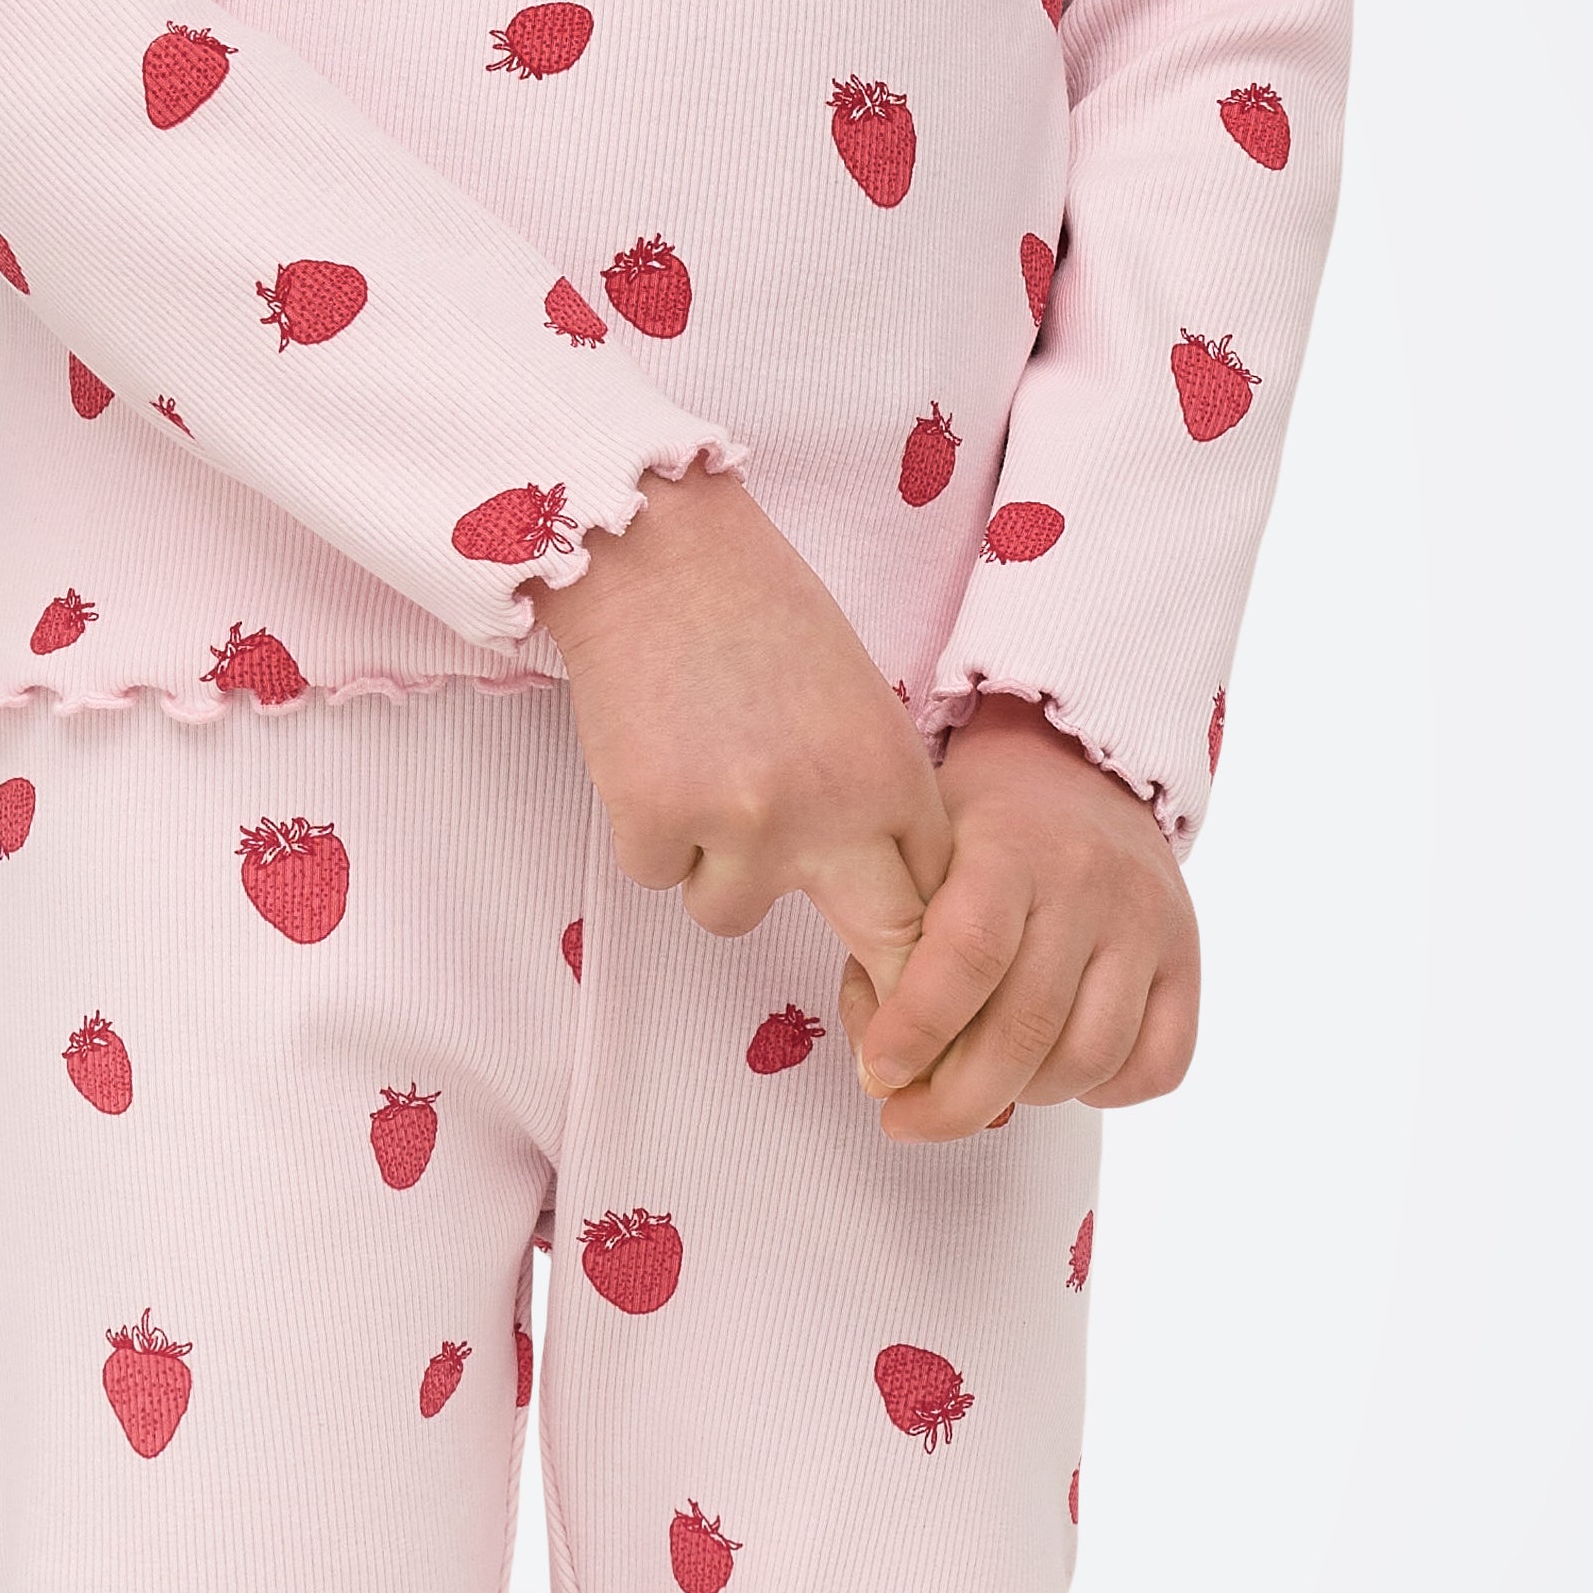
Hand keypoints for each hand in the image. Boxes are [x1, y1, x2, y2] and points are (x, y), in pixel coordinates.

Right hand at [546, 465, 954, 980]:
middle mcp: (833, 810)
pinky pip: (658, 874)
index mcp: (896, 772)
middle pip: (888, 944)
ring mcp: (742, 823)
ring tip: (704, 770)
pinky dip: (651, 831)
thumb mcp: (860, 705)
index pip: (941, 901)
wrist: (654, 551)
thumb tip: (891, 902)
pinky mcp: (654, 822)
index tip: (930, 998)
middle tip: (879, 1041)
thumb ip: (879, 801)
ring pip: (732, 913)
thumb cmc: (762, 616)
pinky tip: (656, 752)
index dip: (932, 954)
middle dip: (888, 994)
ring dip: (714, 866)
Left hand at [843, 703, 1198, 1138]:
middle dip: (955, 1101)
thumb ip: (891, 947)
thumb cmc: (978, 827)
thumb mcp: (916, 854)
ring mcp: (1150, 924)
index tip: (878, 1075)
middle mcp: (1092, 885)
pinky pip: (1157, 1065)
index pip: (968, 955)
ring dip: (1023, 1096)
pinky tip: (1055, 1068)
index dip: (916, 1031)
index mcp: (1011, 848)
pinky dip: (1101, 1092)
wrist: (1079, 770)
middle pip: (1026, 1029)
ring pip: (1088, 1059)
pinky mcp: (1188, 960)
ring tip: (984, 1082)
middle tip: (907, 1120)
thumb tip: (888, 1069)